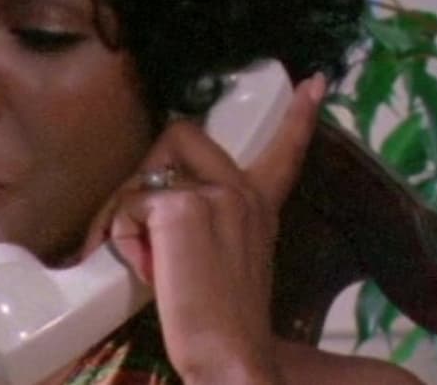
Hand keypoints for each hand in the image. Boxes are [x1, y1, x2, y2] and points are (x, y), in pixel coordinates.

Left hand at [105, 74, 325, 383]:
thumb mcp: (232, 262)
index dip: (298, 117)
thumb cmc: (226, 324)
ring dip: (127, 218)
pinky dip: (123, 241)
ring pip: (143, 178)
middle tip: (139, 221)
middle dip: (147, 168)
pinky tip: (146, 272)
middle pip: (181, 135)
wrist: (231, 353)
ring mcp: (213, 194)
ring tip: (144, 264)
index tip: (312, 82)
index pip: (284, 152)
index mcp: (260, 207)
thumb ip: (213, 225)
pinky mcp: (180, 207)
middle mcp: (241, 192)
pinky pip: (129, 209)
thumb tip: (161, 212)